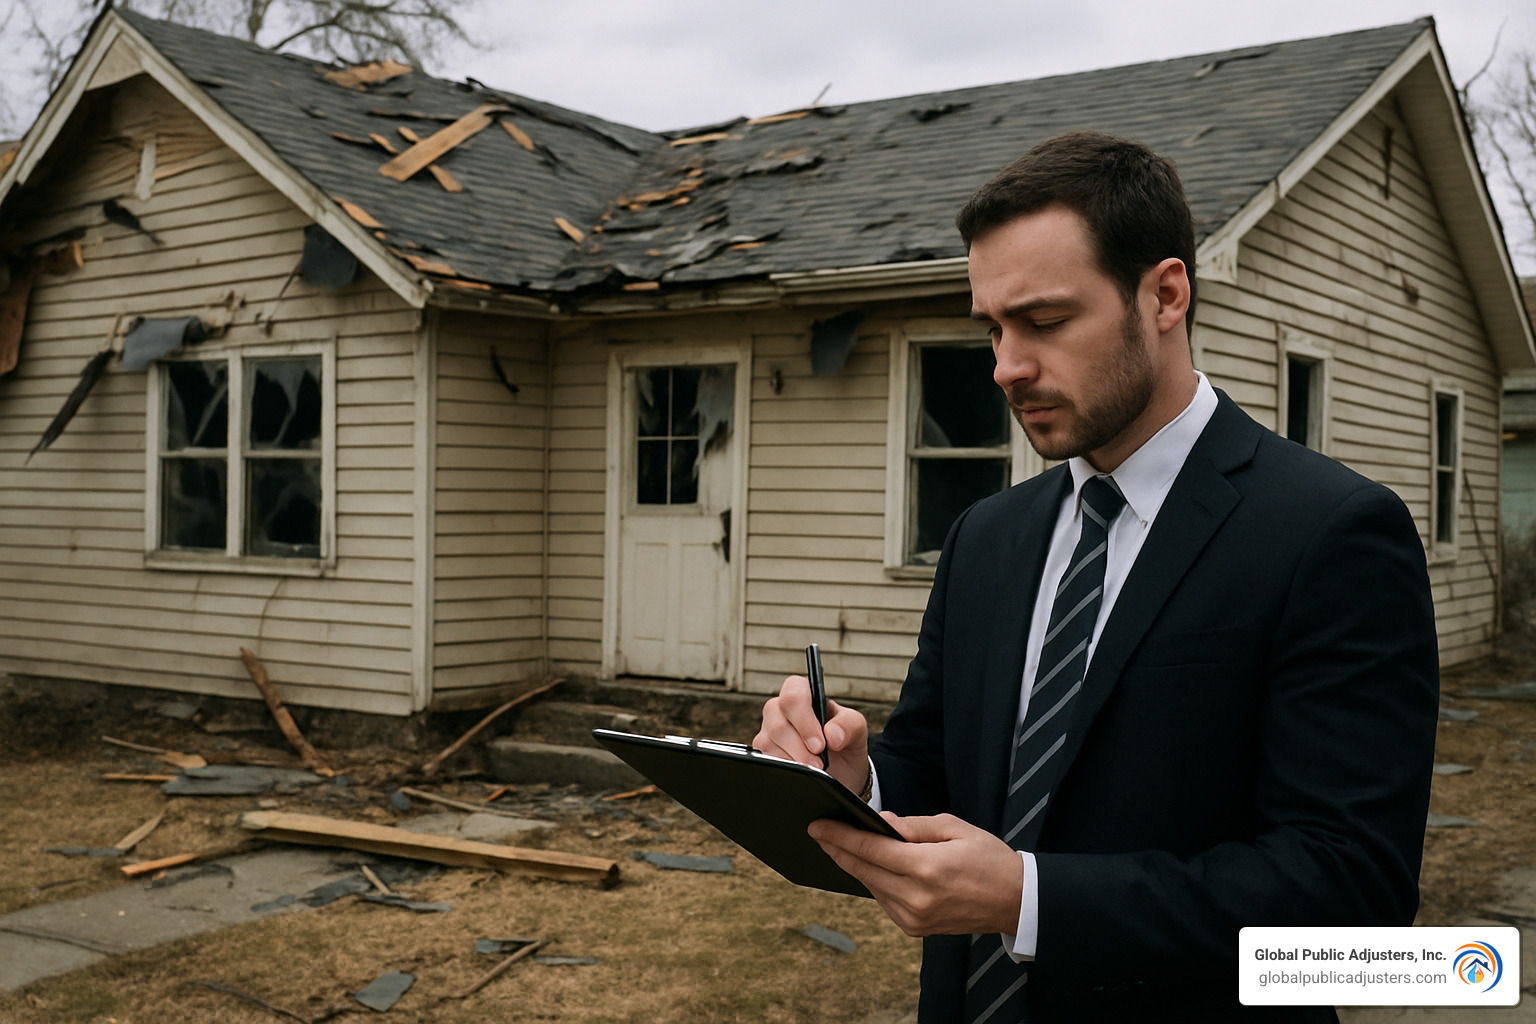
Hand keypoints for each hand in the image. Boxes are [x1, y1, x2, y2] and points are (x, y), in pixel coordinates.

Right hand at [753, 675, 869, 794]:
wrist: (842, 773)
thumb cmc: (845, 743)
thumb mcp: (857, 731)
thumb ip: (849, 725)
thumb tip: (831, 734)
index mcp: (804, 695)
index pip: (793, 693)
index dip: (804, 719)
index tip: (820, 744)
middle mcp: (781, 710)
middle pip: (778, 722)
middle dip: (800, 748)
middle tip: (820, 764)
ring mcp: (769, 731)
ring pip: (768, 742)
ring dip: (794, 760)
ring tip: (813, 770)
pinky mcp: (763, 752)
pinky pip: (765, 759)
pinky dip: (785, 769)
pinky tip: (799, 772)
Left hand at [809, 813, 1023, 936]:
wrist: (1015, 901)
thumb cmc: (989, 859)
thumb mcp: (955, 828)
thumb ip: (914, 826)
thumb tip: (880, 821)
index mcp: (925, 867)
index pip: (870, 848)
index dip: (840, 836)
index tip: (818, 826)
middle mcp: (915, 897)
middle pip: (863, 869)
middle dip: (838, 849)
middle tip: (819, 832)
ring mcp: (914, 918)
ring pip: (870, 886)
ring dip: (855, 866)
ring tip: (840, 845)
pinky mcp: (915, 929)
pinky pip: (884, 900)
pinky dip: (874, 882)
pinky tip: (870, 866)